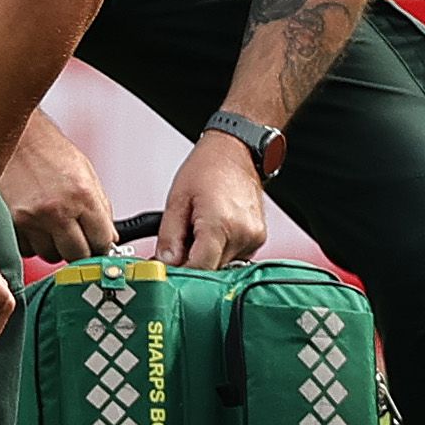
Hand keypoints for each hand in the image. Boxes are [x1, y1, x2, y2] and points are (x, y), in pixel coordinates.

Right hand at [0, 111, 113, 262]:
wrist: (20, 138)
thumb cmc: (52, 151)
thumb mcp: (88, 176)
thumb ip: (101, 209)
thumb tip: (109, 237)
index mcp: (83, 197)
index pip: (102, 242)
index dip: (103, 246)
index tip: (99, 245)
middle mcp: (58, 210)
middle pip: (77, 255)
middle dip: (81, 251)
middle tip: (80, 240)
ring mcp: (33, 218)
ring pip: (51, 256)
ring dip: (56, 248)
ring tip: (56, 229)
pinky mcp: (14, 222)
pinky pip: (27, 250)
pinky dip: (34, 244)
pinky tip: (38, 227)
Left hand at [155, 127, 271, 266]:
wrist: (237, 151)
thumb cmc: (208, 168)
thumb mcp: (177, 199)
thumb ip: (169, 237)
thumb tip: (165, 263)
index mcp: (220, 224)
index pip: (199, 269)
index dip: (180, 273)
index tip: (167, 270)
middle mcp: (242, 234)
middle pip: (211, 269)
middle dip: (191, 263)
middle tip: (178, 246)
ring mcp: (254, 237)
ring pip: (223, 265)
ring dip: (206, 256)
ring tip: (198, 231)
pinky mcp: (258, 238)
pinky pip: (234, 256)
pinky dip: (220, 249)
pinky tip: (213, 231)